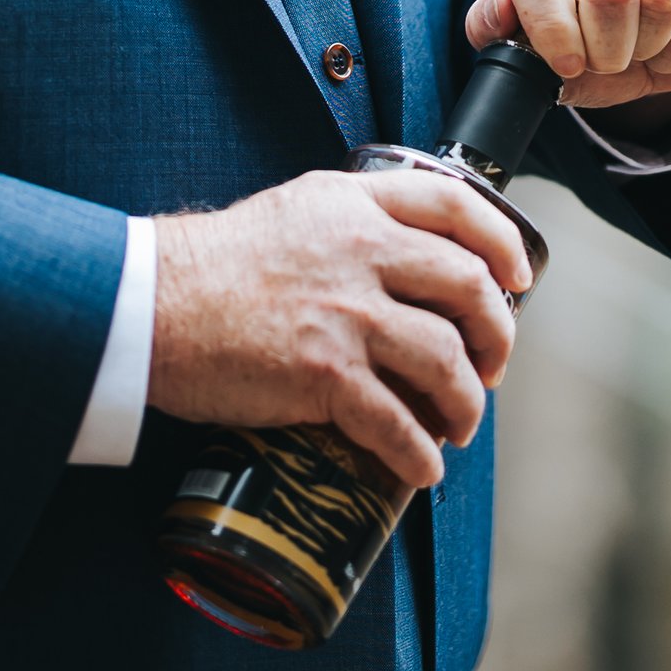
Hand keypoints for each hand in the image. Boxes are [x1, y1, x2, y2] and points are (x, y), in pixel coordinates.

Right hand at [149, 164, 532, 491]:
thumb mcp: (295, 210)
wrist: (154, 303)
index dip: (501, 241)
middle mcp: (361, 251)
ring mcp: (346, 314)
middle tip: (492, 364)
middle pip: (468, 286)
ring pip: (445, 360)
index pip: (456, 203)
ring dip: (467, 402)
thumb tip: (404, 257)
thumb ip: (352, 222)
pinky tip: (423, 467)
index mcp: (354, 204)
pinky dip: (420, 453)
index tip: (517, 277)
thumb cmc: (216, 263)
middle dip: (497, 334)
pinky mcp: (323, 374)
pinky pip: (397, 423)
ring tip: (459, 423)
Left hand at [468, 0, 670, 123]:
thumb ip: (498, 26)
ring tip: (638, 51)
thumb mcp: (526, 28)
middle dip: (608, 50)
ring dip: (652, 51)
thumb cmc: (572, 19)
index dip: (550, 28)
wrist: (634, 4)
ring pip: (666, 1)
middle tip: (605, 61)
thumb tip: (499, 17)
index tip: (566, 65)